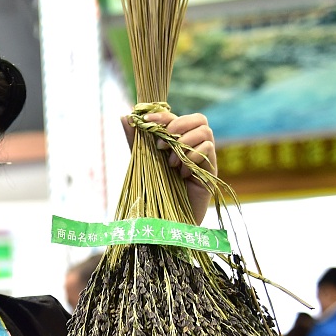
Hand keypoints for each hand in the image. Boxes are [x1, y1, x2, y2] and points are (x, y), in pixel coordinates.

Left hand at [122, 111, 216, 225]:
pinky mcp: (210, 170)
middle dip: (178, 124)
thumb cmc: (154, 193)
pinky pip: (208, 149)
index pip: (177, 118)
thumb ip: (135, 141)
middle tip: (161, 144)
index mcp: (177, 142)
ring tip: (170, 163)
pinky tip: (182, 173)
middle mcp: (193, 147)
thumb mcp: (142, 163)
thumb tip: (124, 115)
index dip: (162, 115)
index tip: (146, 120)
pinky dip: (192, 156)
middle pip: (199, 119)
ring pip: (205, 131)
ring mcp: (203, 158)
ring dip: (185, 143)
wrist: (166, 221)